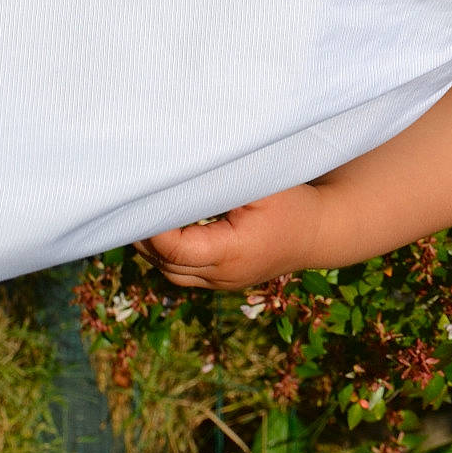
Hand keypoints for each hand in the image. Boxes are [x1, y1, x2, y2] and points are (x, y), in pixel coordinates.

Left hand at [133, 182, 326, 290]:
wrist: (322, 231)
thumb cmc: (292, 199)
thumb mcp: (257, 183)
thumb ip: (217, 181)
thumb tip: (176, 169)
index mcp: (232, 253)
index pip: (175, 249)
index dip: (152, 226)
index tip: (141, 196)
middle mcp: (224, 275)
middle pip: (165, 264)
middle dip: (144, 236)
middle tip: (129, 202)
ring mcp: (224, 283)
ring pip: (170, 273)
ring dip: (153, 248)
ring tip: (140, 213)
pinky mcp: (224, 281)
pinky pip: (184, 273)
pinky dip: (168, 253)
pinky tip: (160, 227)